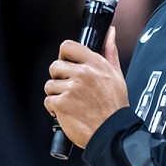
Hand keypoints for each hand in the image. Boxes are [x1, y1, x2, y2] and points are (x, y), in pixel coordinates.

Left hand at [44, 28, 128, 149]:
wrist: (112, 133)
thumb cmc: (115, 106)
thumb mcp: (116, 75)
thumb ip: (110, 52)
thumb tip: (110, 33)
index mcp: (95, 63)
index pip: (68, 46)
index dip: (64, 56)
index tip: (66, 64)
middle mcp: (82, 73)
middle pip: (55, 66)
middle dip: (59, 78)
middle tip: (69, 89)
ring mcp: (71, 88)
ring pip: (49, 84)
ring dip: (56, 94)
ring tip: (69, 103)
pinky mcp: (61, 104)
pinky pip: (48, 100)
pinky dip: (53, 108)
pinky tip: (66, 112)